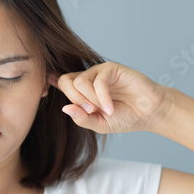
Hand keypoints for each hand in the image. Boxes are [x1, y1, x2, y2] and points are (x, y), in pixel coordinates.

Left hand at [47, 61, 168, 133]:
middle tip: (90, 111)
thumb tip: (65, 108)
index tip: (45, 90)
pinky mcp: (111, 69)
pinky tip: (110, 107)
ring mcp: (98, 72)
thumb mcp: (98, 124)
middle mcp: (87, 79)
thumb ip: (81, 118)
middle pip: (65, 81)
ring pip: (79, 81)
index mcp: (81, 91)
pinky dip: (102, 97)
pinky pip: (98, 81)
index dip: (51, 84)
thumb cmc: (124, 118)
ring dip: (89, 99)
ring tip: (102, 109)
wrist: (148, 114)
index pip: (60, 83)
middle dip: (74, 99)